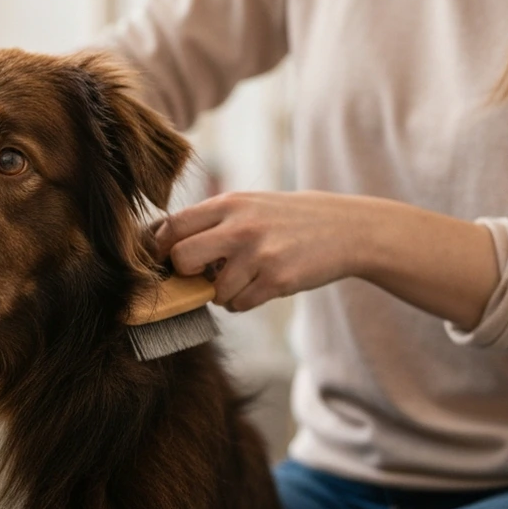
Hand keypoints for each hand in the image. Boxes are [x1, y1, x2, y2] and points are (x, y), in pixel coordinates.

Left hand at [152, 191, 369, 311]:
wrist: (346, 228)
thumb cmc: (288, 219)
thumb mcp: (249, 204)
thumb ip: (212, 221)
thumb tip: (164, 246)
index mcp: (229, 203)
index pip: (173, 226)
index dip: (160, 249)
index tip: (164, 261)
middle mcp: (240, 226)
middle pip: (182, 258)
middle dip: (186, 273)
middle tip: (201, 274)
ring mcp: (259, 254)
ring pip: (214, 291)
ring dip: (222, 293)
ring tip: (243, 278)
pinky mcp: (277, 279)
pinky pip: (239, 304)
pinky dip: (244, 302)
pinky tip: (261, 285)